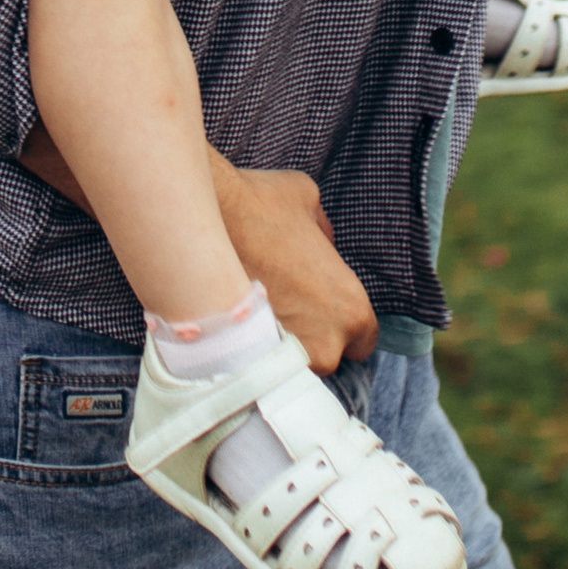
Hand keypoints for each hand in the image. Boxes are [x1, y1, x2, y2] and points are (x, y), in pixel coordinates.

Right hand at [211, 156, 380, 371]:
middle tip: (288, 301)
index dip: (342, 320)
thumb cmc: (261, 210)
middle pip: (329, 354)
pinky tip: (240, 319)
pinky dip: (254, 347)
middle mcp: (327, 346)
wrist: (203, 225)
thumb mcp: (310, 204)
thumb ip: (324, 235)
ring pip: (294, 361)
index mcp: (352, 310)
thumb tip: (321, 245)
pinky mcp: (253, 364)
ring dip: (282, 342)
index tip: (323, 306)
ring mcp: (288, 360)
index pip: (364, 338)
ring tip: (260, 309)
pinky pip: (263, 363)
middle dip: (312, 334)